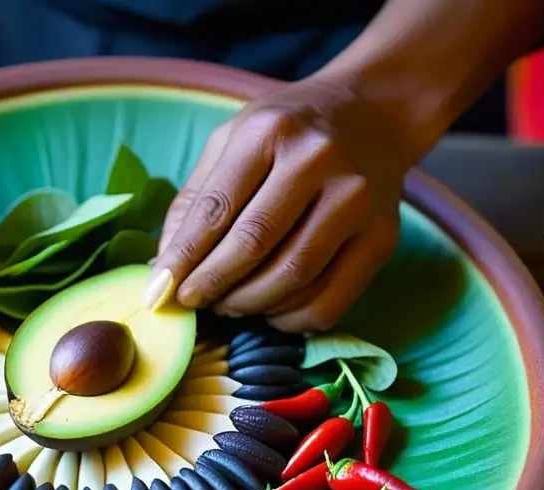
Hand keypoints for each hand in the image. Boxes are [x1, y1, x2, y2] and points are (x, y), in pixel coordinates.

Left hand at [150, 76, 406, 331]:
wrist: (372, 115)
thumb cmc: (288, 134)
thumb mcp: (232, 142)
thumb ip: (194, 202)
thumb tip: (163, 271)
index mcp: (270, 131)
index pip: (216, 209)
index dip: (183, 259)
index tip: (160, 291)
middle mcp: (318, 159)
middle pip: (252, 245)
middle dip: (212, 285)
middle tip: (193, 301)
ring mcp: (357, 200)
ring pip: (291, 278)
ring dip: (248, 305)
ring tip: (227, 304)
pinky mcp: (383, 237)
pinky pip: (327, 302)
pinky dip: (289, 320)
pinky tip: (271, 309)